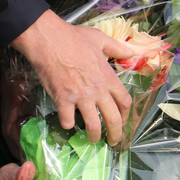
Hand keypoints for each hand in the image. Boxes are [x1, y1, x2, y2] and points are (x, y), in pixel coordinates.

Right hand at [11, 10, 134, 143]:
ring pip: (93, 125)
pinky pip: (68, 120)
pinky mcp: (62, 99)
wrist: (48, 39)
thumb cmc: (73, 38)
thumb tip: (131, 54)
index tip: (123, 122)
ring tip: (91, 140)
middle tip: (112, 141)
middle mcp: (97, 90)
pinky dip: (68, 125)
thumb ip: (117, 49)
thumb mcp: (100, 39)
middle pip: (113, 119)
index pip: (124, 102)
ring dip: (93, 136)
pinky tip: (68, 124)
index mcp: (108, 77)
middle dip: (115, 135)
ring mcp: (80, 96)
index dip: (126, 116)